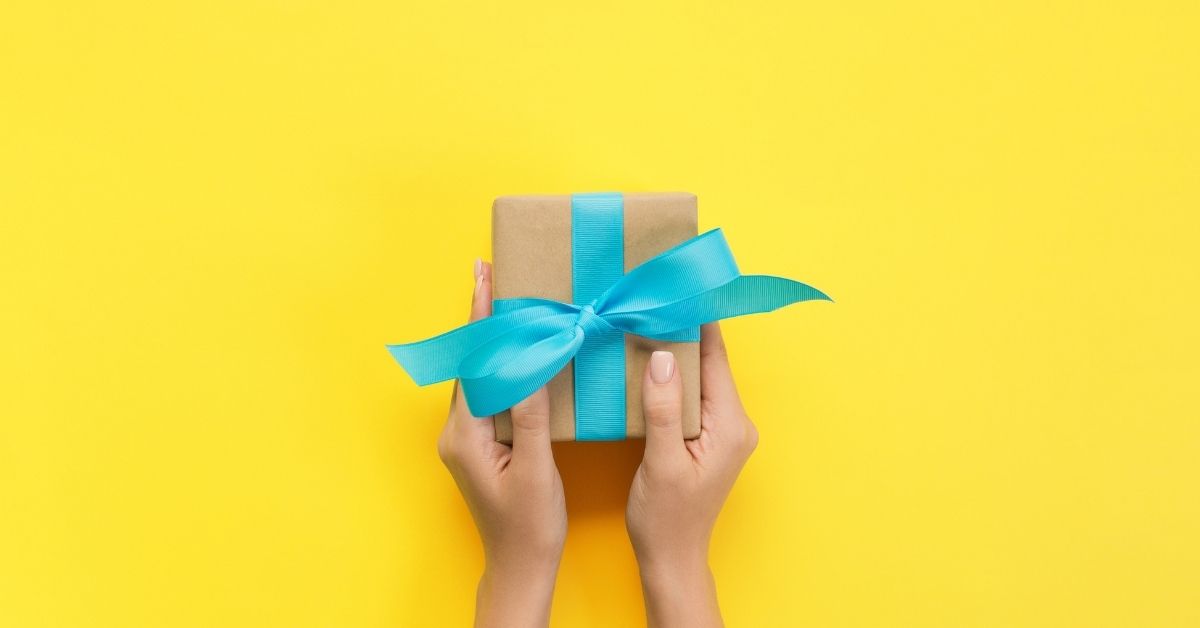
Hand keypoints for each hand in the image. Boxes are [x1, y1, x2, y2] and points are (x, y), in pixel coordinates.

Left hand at [437, 259, 566, 627]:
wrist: (519, 567)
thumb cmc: (529, 526)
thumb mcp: (536, 469)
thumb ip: (530, 414)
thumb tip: (533, 360)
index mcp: (465, 434)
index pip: (475, 360)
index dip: (482, 316)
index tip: (484, 275)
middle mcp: (457, 432)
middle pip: (473, 361)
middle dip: (487, 317)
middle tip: (496, 273)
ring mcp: (466, 439)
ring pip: (482, 375)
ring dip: (497, 339)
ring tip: (509, 301)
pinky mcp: (480, 445)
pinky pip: (492, 394)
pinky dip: (506, 366)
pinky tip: (522, 353)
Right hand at [626, 324, 758, 627]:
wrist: (671, 559)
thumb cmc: (666, 519)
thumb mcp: (662, 462)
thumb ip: (664, 409)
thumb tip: (663, 356)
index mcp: (731, 424)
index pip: (715, 357)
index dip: (696, 320)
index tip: (674, 286)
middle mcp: (734, 422)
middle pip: (708, 362)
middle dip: (680, 330)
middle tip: (650, 297)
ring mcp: (722, 430)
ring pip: (698, 376)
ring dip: (673, 352)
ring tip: (643, 320)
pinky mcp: (705, 436)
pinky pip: (690, 395)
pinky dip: (670, 376)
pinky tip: (644, 363)